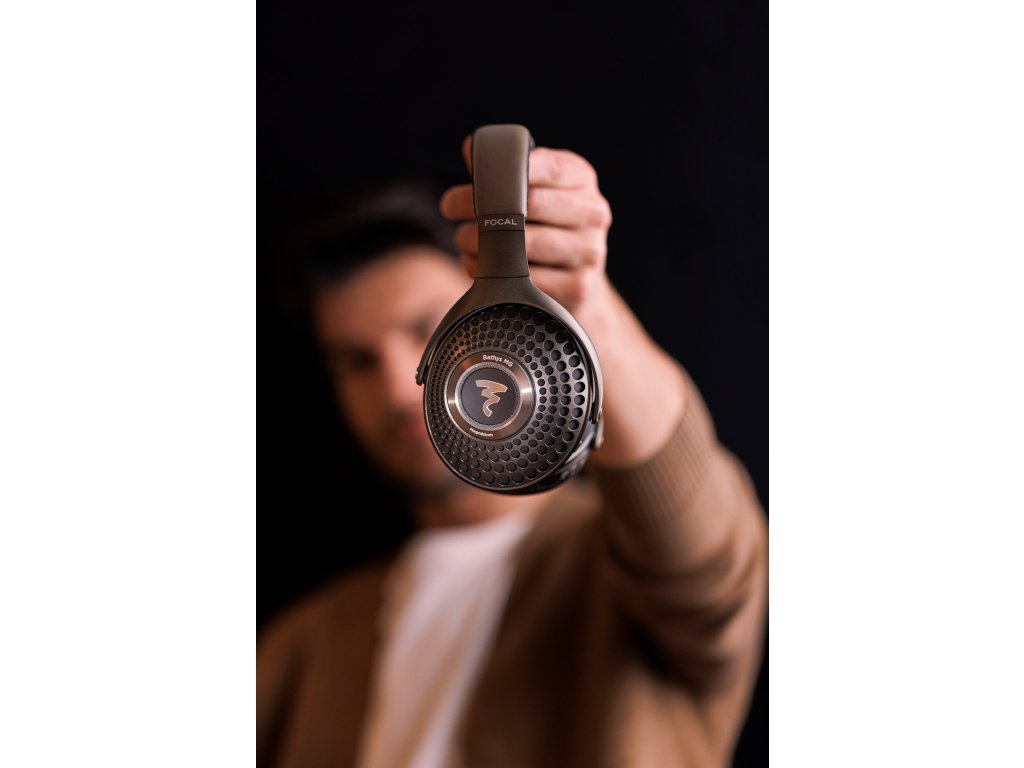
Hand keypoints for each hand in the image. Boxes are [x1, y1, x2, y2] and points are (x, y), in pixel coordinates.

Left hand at [440, 134, 686, 465]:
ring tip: (463, 240)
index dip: (507, 171)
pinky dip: (495, 274)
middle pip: (530, 204)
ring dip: (482, 242)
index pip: (548, 166)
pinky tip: (481, 268)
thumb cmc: (545, 229)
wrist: (577, 285)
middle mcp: (594, 213)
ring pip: (525, 243)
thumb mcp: (532, 192)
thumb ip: (503, 169)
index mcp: (582, 181)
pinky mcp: (579, 287)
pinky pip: (527, 279)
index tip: (474, 181)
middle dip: (482, 205)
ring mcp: (590, 252)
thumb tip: (471, 146)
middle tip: (454, 208)